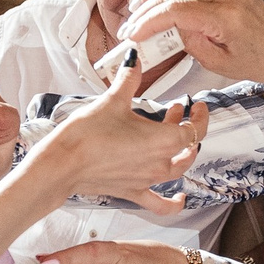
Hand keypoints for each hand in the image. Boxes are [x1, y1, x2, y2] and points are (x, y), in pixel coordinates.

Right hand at [29, 56, 203, 214]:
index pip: (194, 129)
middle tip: (174, 111)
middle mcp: (159, 163)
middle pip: (188, 147)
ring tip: (171, 139)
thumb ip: (129, 79)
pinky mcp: (133, 191)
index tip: (197, 105)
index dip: (200, 116)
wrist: (63, 164)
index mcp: (162, 140)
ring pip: (177, 170)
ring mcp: (147, 180)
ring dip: (181, 154)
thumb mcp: (113, 100)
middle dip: (186, 128)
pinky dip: (173, 203)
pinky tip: (179, 198)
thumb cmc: (87, 136)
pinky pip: (160, 203)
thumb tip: (135, 60)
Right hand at [120, 0, 263, 84]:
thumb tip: (163, 29)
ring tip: (141, 6)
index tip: (133, 33)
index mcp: (226, 16)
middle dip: (146, 8)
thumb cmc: (255, 60)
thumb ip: (187, 42)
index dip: (148, 21)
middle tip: (132, 25)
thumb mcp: (216, 62)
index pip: (175, 10)